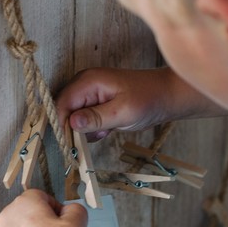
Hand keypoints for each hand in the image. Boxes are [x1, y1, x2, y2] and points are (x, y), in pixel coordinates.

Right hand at [57, 67, 224, 141]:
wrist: (167, 97)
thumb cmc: (148, 100)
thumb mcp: (123, 112)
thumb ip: (96, 117)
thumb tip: (71, 122)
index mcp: (88, 81)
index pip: (61, 104)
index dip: (61, 125)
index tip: (70, 144)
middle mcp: (84, 85)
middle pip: (64, 111)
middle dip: (75, 129)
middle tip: (94, 137)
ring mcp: (89, 93)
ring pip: (74, 118)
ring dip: (86, 130)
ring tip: (107, 130)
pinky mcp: (95, 103)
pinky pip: (84, 119)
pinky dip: (94, 129)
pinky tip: (109, 129)